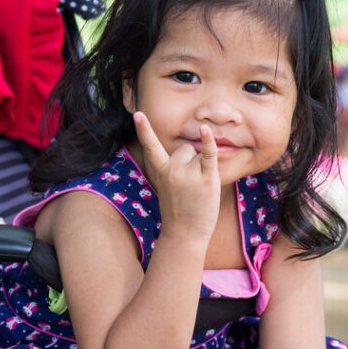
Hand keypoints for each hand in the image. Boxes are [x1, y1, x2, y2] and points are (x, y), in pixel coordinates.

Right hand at [133, 112, 220, 241]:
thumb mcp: (167, 186)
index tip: (137, 114)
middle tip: (188, 186)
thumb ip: (172, 167)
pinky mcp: (206, 178)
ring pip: (198, 153)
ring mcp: (189, 173)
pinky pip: (209, 153)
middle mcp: (172, 169)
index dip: (144, 130)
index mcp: (160, 171)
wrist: (185, 234)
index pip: (151, 147)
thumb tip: (190, 148)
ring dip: (201, 166)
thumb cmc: (178, 210)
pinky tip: (206, 131)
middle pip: (185, 148)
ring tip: (198, 188)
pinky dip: (209, 141)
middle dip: (190, 161)